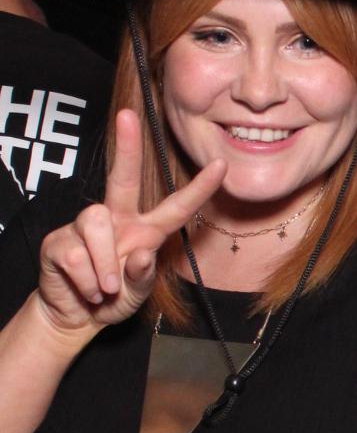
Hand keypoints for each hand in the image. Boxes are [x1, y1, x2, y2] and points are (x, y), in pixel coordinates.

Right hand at [36, 108, 225, 334]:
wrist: (75, 316)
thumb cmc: (114, 299)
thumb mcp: (138, 293)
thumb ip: (142, 276)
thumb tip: (140, 255)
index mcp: (144, 231)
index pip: (176, 207)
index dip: (199, 189)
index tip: (222, 166)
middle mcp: (116, 220)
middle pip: (123, 178)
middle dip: (127, 147)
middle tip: (127, 115)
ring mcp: (84, 228)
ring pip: (94, 222)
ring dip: (104, 265)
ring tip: (104, 289)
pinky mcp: (59, 241)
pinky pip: (76, 254)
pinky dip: (87, 282)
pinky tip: (87, 290)